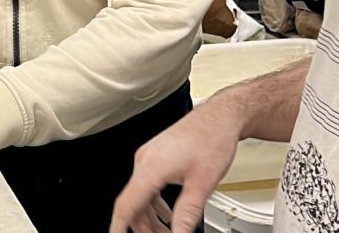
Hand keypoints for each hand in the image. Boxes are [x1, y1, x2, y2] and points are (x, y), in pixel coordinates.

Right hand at [110, 101, 240, 232]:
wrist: (219, 117)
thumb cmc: (212, 140)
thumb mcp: (202, 185)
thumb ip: (187, 214)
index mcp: (151, 167)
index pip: (127, 204)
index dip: (119, 226)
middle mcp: (145, 160)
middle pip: (134, 203)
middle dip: (145, 228)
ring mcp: (149, 157)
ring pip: (141, 196)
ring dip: (151, 217)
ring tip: (167, 231)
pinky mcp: (156, 156)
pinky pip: (147, 185)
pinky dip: (155, 203)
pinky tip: (166, 214)